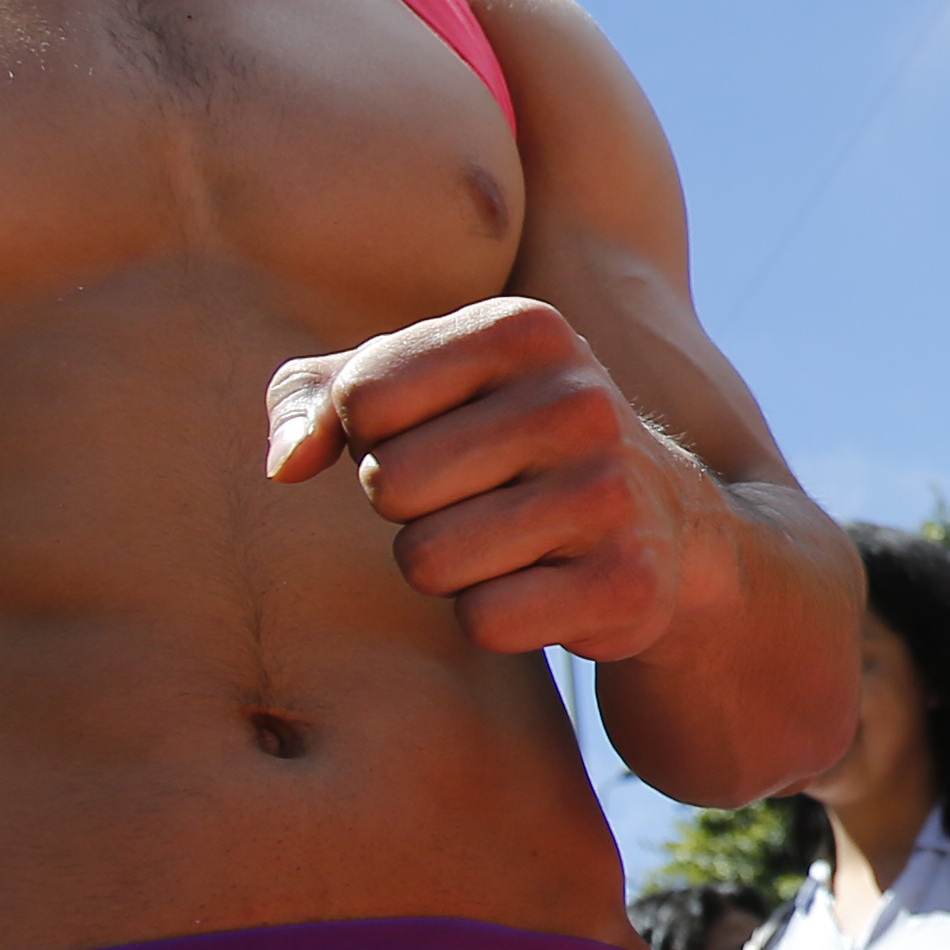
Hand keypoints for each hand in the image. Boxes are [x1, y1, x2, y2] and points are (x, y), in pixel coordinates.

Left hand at [264, 294, 719, 658]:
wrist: (664, 522)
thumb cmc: (503, 444)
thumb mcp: (417, 389)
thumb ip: (317, 396)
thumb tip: (285, 465)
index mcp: (524, 327)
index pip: (361, 399)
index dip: (371, 438)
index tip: (433, 438)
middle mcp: (577, 399)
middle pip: (389, 483)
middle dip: (407, 510)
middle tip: (471, 500)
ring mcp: (609, 492)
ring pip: (427, 561)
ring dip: (446, 568)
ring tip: (504, 541)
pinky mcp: (625, 583)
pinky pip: (484, 622)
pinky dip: (494, 619)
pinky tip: (543, 585)